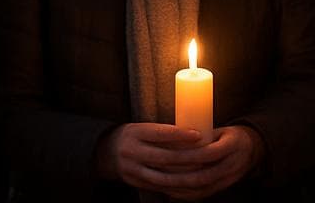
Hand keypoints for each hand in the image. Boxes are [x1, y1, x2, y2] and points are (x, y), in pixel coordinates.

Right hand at [95, 123, 261, 199]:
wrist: (105, 152)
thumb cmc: (132, 135)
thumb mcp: (142, 128)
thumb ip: (162, 132)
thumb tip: (193, 132)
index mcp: (136, 133)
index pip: (160, 133)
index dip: (180, 134)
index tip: (199, 134)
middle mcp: (133, 151)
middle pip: (165, 157)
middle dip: (189, 158)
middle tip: (208, 156)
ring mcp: (133, 169)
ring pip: (164, 176)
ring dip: (185, 175)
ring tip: (203, 171)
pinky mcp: (136, 182)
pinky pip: (159, 187)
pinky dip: (176, 186)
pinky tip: (189, 184)